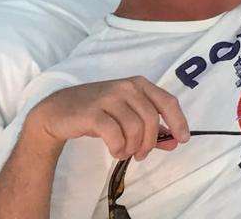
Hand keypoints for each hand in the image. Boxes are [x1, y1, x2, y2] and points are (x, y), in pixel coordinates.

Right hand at [29, 77, 188, 161]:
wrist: (57, 111)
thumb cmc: (98, 112)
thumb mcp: (127, 114)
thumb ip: (151, 127)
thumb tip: (175, 142)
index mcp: (139, 84)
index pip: (167, 102)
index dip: (179, 121)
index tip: (183, 139)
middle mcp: (127, 87)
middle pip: (151, 119)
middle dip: (150, 142)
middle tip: (141, 155)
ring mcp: (109, 98)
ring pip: (134, 127)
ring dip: (132, 147)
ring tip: (125, 152)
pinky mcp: (92, 112)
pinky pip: (114, 134)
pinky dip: (118, 147)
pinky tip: (115, 151)